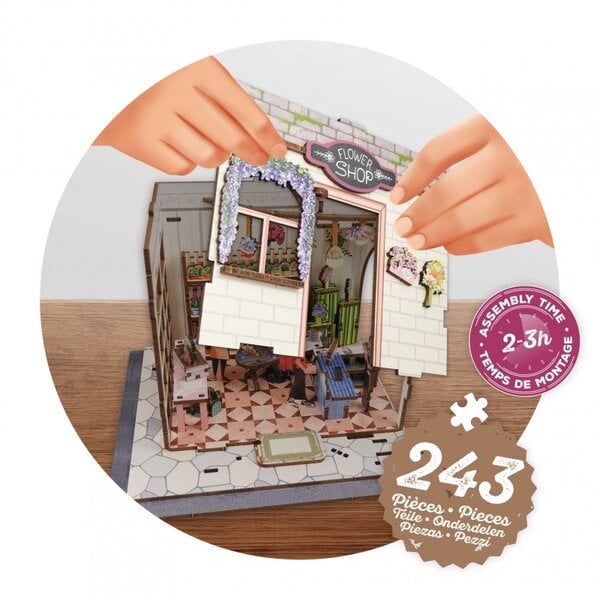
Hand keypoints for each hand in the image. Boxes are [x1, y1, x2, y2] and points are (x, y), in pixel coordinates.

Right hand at [93, 56, 285, 173]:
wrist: (96, 81)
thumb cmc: (150, 76)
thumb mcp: (188, 68)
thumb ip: (220, 97)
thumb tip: (258, 137)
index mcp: (194, 66)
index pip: (244, 110)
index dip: (267, 135)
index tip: (278, 148)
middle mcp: (175, 91)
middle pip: (231, 139)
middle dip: (252, 152)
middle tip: (260, 157)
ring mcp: (156, 119)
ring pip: (209, 156)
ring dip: (216, 154)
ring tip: (207, 142)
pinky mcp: (140, 143)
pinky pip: (182, 167)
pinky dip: (187, 161)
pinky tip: (180, 145)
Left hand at [391, 114, 551, 254]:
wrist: (594, 155)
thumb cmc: (545, 146)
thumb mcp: (514, 128)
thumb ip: (476, 148)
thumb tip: (422, 187)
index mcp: (498, 124)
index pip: (438, 151)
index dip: (411, 177)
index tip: (397, 195)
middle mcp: (510, 155)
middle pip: (445, 191)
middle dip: (418, 213)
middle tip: (403, 226)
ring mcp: (525, 190)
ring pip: (462, 219)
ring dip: (433, 234)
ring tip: (417, 240)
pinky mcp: (538, 221)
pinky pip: (486, 239)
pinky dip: (461, 245)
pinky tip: (449, 245)